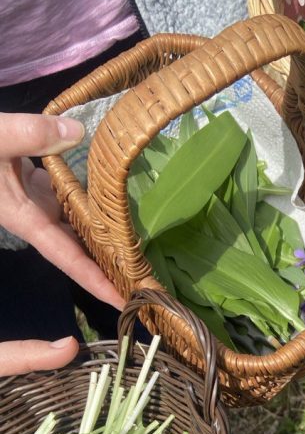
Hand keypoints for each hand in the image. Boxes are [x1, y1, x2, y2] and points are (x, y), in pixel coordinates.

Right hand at [0, 112, 124, 374]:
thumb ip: (31, 135)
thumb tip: (77, 133)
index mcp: (26, 218)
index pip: (68, 258)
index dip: (97, 281)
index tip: (126, 301)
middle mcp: (34, 214)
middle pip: (81, 245)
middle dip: (112, 260)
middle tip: (150, 275)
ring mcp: (34, 197)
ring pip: (78, 218)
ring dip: (106, 226)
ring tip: (145, 237)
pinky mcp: (32, 179)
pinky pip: (69, 191)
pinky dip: (91, 193)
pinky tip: (117, 189)